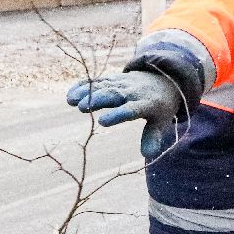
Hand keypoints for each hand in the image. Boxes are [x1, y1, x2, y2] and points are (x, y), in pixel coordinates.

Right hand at [66, 72, 182, 158]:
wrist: (162, 79)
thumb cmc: (160, 107)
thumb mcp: (161, 121)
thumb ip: (153, 137)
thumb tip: (148, 154)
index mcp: (146, 104)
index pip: (131, 109)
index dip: (118, 114)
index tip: (103, 121)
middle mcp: (132, 92)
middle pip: (113, 94)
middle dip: (98, 99)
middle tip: (82, 107)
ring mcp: (121, 84)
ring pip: (103, 86)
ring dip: (86, 92)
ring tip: (70, 101)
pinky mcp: (113, 79)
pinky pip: (98, 81)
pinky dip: (84, 86)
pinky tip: (70, 94)